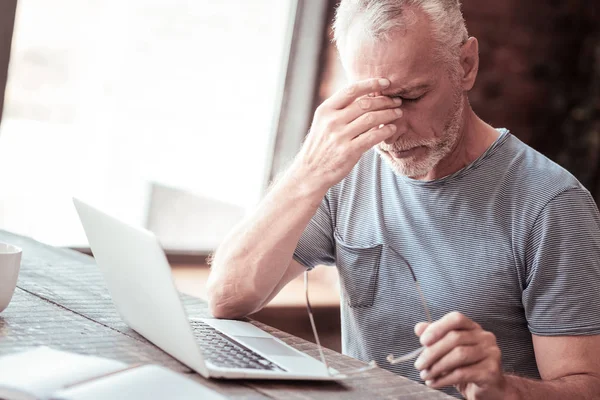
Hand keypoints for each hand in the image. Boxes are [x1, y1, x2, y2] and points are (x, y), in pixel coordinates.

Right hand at [290, 78, 402, 193]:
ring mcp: (339, 136)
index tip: (386, 82)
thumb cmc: (321, 146)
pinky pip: (373, 137)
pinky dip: (386, 131)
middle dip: (385, 100)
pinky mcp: (348, 151)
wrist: (310, 172)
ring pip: (371, 119)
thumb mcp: (323, 123)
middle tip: (396, 101)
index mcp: (325, 110)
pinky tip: (392, 128)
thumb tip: (366, 95)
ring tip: (398, 113)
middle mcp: (332, 121)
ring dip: (389, 114)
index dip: (371, 83)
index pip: (351, 90)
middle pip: (365, 103)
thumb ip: (340, 110)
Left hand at [414, 312, 505, 399]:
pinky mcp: (491, 371)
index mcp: (473, 328)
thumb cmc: (467, 367)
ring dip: (437, 366)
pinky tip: (434, 383)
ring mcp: (491, 353)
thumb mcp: (449, 351)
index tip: (422, 341)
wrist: (490, 389)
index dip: (438, 328)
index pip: (456, 319)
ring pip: (459, 355)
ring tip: (425, 375)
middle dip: (432, 352)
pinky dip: (444, 379)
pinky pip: (463, 373)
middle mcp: (485, 337)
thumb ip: (436, 338)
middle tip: (419, 365)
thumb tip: (419, 328)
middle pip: (455, 338)